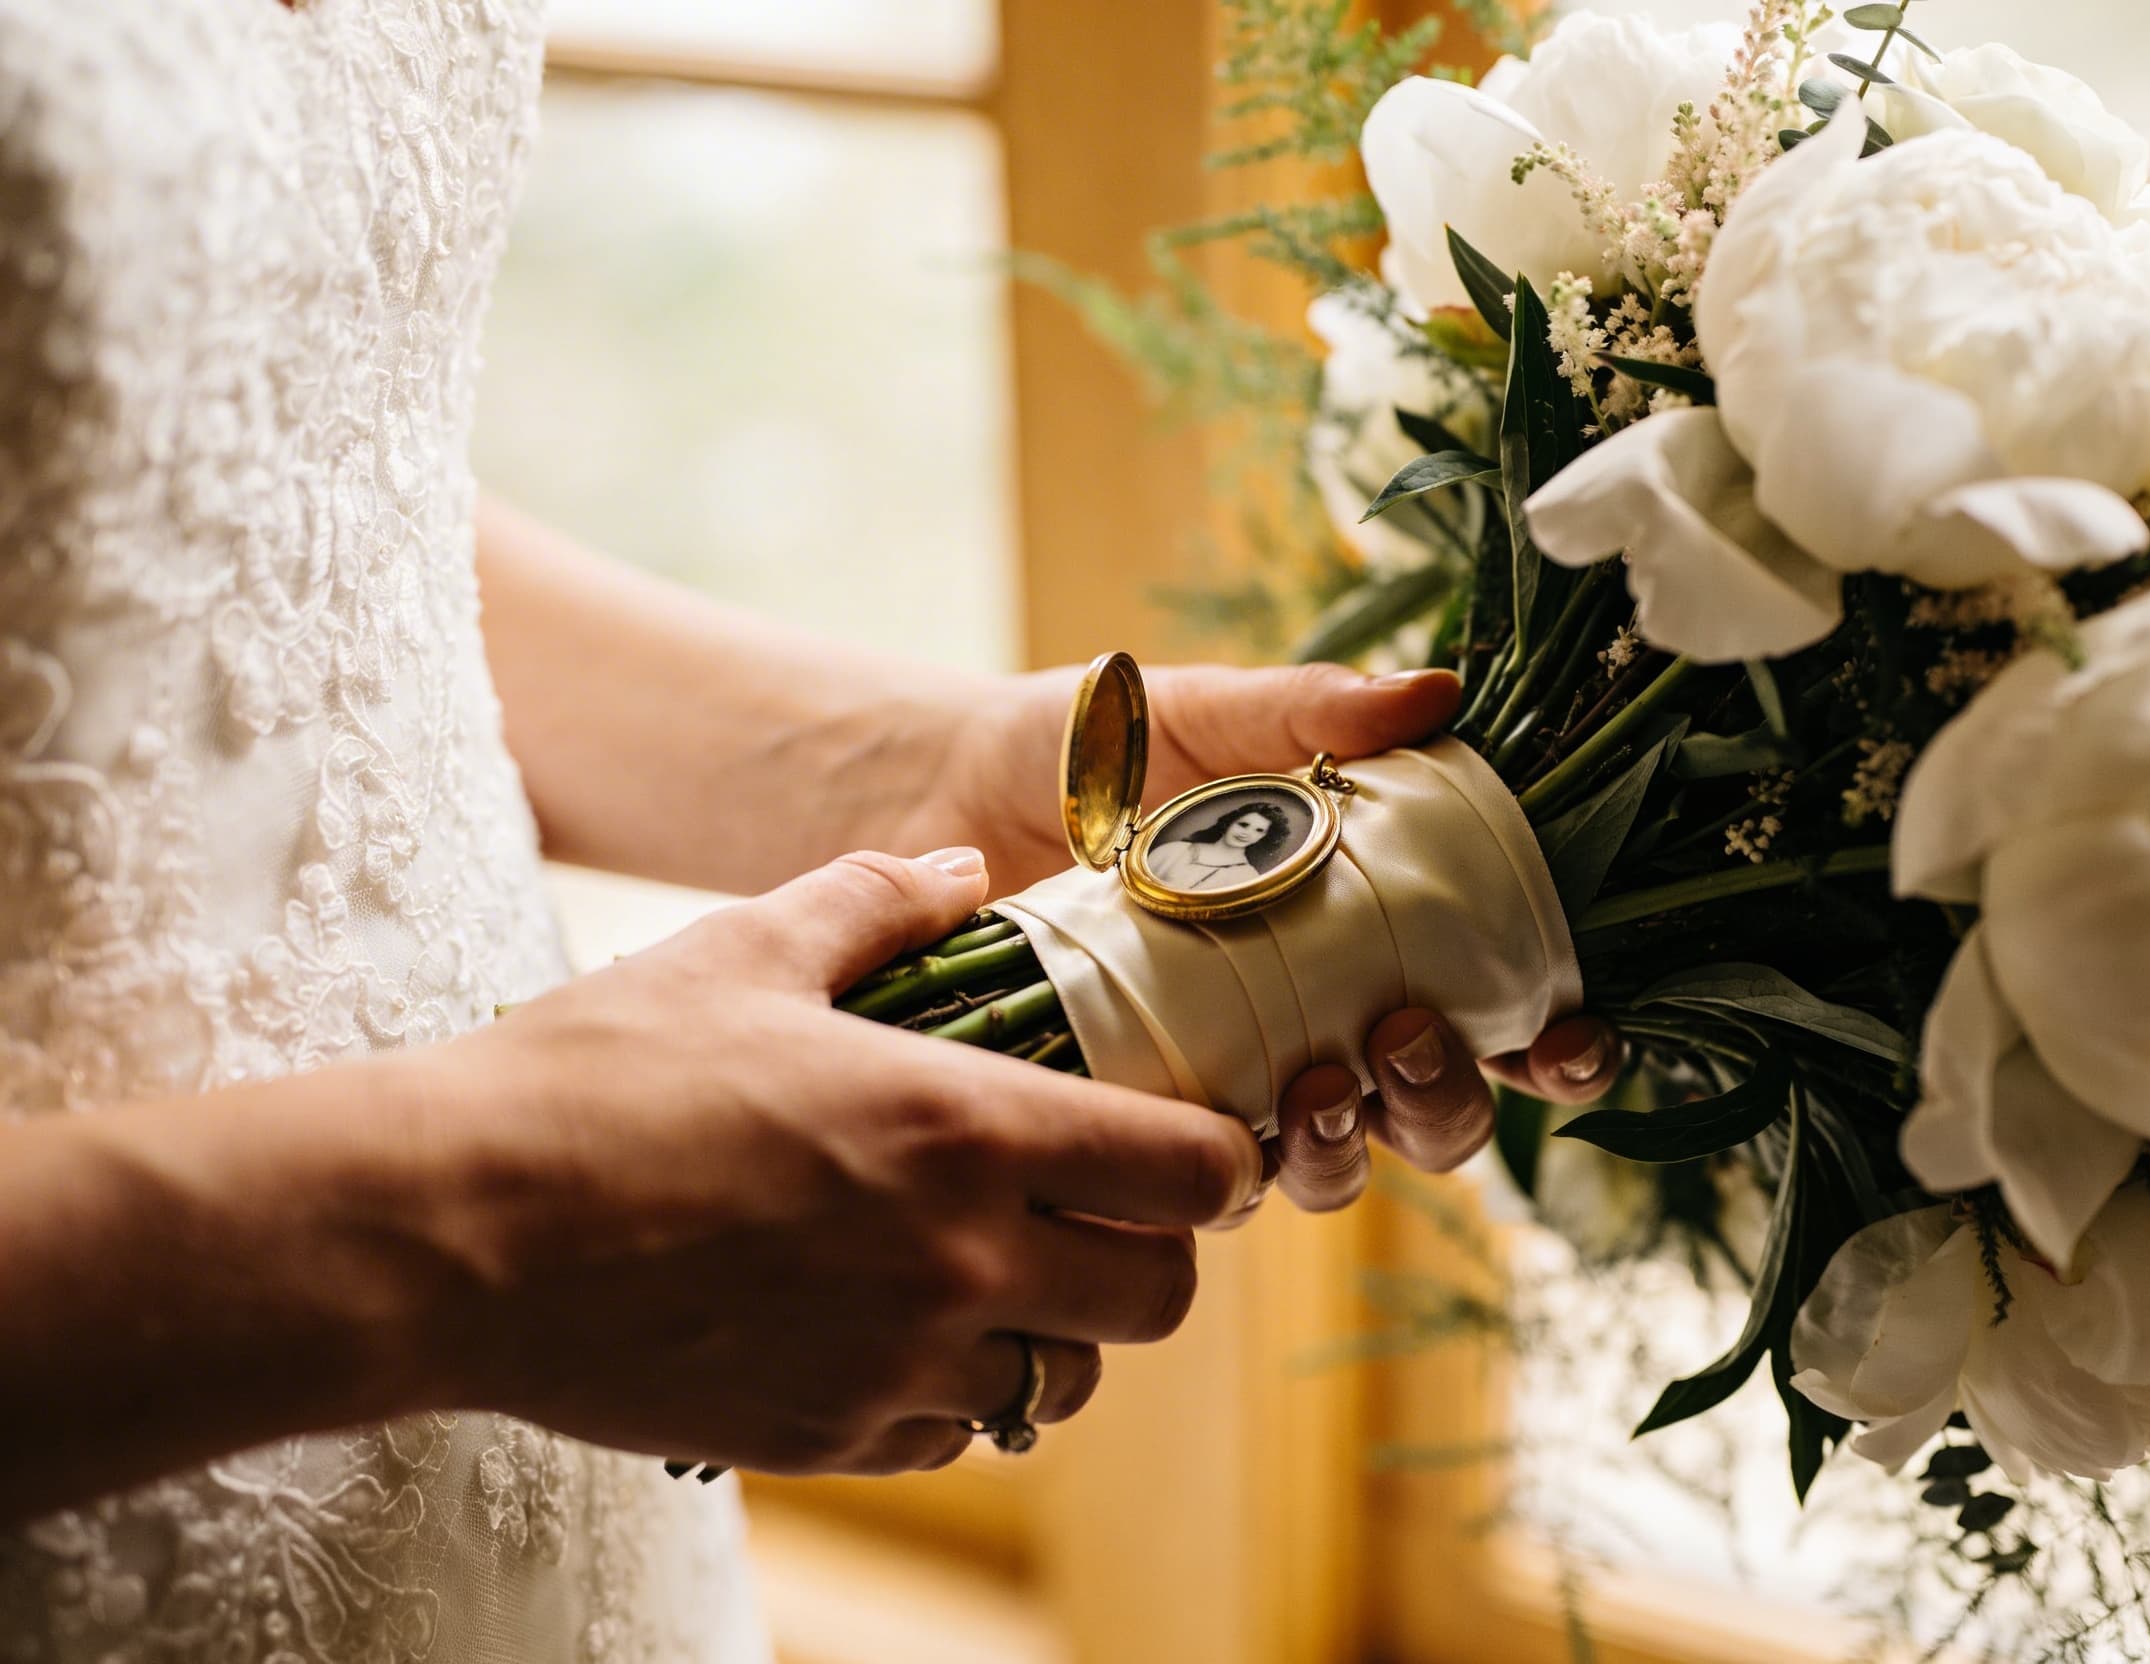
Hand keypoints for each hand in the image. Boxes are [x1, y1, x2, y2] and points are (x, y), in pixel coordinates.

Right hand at [410, 847, 1262, 1474]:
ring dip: (1050, 1331)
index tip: (1189, 1145)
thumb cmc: (596, 1075)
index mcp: (962, 1125)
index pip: (1187, 1172)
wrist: (453, 1232)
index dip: (1214, 1160)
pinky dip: (949, 1392)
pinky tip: (887, 1330)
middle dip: (1153, 1257)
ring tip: (987, 1275)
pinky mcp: (824, 1435)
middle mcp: (956, 1259)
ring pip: (1062, 1383)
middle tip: (1100, 1215)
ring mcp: (894, 1363)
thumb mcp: (743, 952)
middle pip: (1157, 1300)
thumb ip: (877, 902)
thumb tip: (961, 868)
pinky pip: (950, 1434)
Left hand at [940, 658, 1621, 1219]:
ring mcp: (1236, 1080)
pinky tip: (1217, 1128)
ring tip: (1310, 1084)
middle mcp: (1322, 1017)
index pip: (1506, 1001)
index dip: (1561, 1041)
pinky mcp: (1142, 1120)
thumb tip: (1439, 695)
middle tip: (1403, 1037)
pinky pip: (1212, 1183)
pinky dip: (1234, 1171)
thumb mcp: (1203, 716)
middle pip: (1440, 1109)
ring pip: (1343, 1167)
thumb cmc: (1086, 749)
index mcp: (1373, 925)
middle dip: (1450, 1099)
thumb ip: (1311, 713)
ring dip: (1353, 1148)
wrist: (933, 793)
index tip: (1572, 1032)